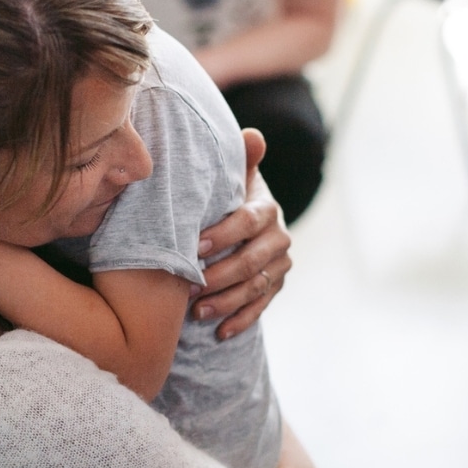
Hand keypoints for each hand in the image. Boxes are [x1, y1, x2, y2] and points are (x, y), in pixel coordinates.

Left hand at [190, 128, 292, 339]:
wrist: (244, 221)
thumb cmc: (228, 195)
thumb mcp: (233, 176)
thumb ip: (240, 159)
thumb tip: (252, 135)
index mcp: (266, 209)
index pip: (247, 221)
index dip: (223, 234)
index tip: (195, 246)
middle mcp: (279, 238)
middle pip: (251, 261)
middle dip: (219, 277)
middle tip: (188, 288)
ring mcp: (279, 265)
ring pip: (255, 288)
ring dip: (226, 303)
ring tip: (196, 313)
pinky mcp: (276, 286)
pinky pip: (261, 307)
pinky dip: (241, 320)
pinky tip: (220, 333)